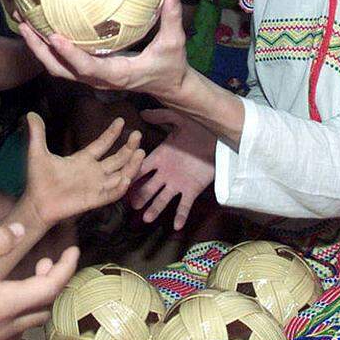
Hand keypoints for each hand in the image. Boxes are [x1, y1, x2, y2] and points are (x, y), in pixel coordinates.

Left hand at [19, 0, 190, 101]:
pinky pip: (63, 62)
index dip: (70, 54)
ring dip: (38, 47)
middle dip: (39, 49)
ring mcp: (92, 78)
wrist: (168, 86)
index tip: (54, 36)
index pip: (88, 69)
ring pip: (57, 67)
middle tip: (24, 24)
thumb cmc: (171, 65)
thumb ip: (172, 15)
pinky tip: (41, 24)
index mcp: (117, 75)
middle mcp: (99, 79)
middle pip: (60, 70)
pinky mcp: (90, 72)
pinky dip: (49, 46)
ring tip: (23, 22)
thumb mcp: (174, 42)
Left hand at [20, 113, 143, 227]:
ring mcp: (95, 186)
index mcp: (83, 160)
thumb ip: (37, 133)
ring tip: (140, 152)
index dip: (112, 133)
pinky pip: (111, 194)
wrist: (36, 203)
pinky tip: (126, 177)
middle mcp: (93, 172)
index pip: (102, 145)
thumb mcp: (37, 152)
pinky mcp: (93, 200)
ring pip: (120, 175)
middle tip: (138, 134)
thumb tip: (30, 113)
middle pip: (117, 159)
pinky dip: (120, 187)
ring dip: (131, 165)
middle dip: (128, 147)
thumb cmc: (39, 179)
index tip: (121, 121)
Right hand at [130, 108, 216, 229]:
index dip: (131, 174)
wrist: (220, 139)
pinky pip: (184, 205)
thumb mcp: (180, 120)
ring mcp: (178, 184)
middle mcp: (165, 173)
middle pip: (148, 187)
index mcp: (159, 157)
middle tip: (131, 205)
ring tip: (147, 219)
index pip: (141, 168)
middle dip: (140, 196)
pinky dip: (180, 216)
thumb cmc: (198, 129)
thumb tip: (142, 113)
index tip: (119, 181)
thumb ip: (162, 117)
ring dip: (155, 209)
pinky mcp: (192, 190)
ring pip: (163, 199)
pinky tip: (176, 226)